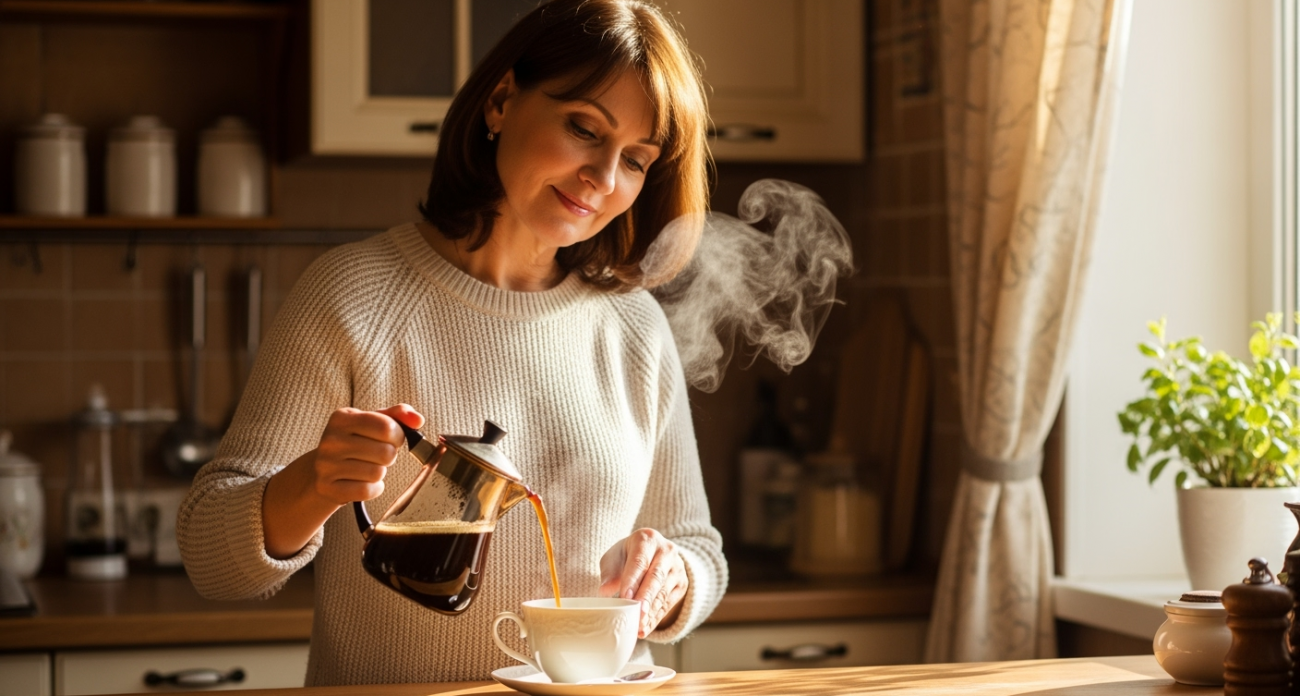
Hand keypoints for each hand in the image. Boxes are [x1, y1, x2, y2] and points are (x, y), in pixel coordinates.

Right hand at [308, 404, 423, 504]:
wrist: (322, 470)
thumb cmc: (354, 442)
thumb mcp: (372, 421)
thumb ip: (398, 415)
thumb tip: (417, 420)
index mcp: (341, 418)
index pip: (386, 426)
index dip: (398, 435)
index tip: (392, 438)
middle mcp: (331, 440)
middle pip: (386, 452)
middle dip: (389, 455)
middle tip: (377, 455)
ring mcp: (326, 465)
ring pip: (377, 473)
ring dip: (380, 472)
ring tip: (367, 466)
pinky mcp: (328, 488)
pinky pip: (367, 491)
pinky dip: (373, 488)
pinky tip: (363, 481)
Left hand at [598, 529, 687, 637]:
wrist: (652, 554)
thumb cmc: (628, 556)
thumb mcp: (615, 557)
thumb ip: (609, 573)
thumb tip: (603, 591)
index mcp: (647, 539)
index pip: (640, 561)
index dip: (633, 580)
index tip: (625, 597)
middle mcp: (667, 551)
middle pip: (656, 577)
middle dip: (646, 597)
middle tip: (637, 614)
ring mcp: (677, 568)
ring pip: (663, 592)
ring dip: (651, 612)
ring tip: (638, 627)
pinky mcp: (681, 585)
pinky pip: (668, 604)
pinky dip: (655, 619)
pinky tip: (645, 629)